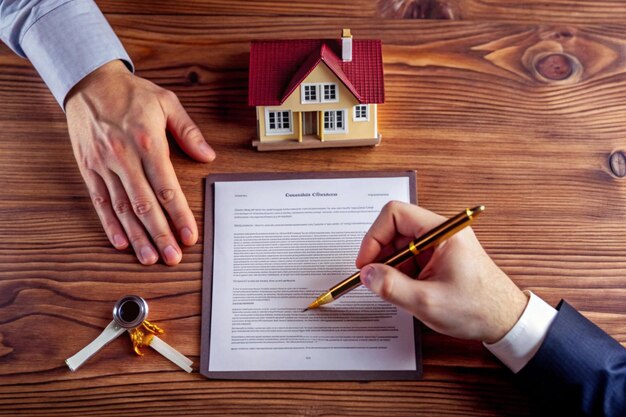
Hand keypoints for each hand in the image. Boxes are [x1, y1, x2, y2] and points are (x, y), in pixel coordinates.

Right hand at [65, 60, 215, 264]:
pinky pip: (100, 201)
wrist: (88, 81)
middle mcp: (124, 157)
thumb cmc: (131, 93)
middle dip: (160, 234)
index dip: (179, 215)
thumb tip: (208, 156)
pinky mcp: (88, 168)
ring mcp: (103, 164)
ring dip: (137, 236)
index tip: (189, 235)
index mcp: (147, 142)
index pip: (167, 188)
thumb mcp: (167, 102)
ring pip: (122, 208)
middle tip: (172, 257)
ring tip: (149, 258)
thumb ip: (189, 132)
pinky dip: (109, 224)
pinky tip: (120, 242)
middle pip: (144, 205)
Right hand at [356, 202, 528, 342]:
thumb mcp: (427, 301)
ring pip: (401, 244)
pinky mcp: (440, 257)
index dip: (375, 236)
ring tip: (393, 289)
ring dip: (391, 265)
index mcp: (443, 232)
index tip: (366, 262)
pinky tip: (405, 290)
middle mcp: (442, 232)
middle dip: (381, 253)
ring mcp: (441, 244)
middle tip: (373, 278)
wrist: (505, 320)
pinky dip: (401, 271)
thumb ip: (391, 286)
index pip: (396, 214)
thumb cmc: (477, 309)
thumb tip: (366, 274)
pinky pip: (411, 256)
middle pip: (396, 228)